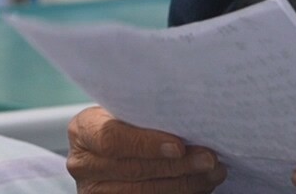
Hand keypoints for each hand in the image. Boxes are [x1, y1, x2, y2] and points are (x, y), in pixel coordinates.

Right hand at [66, 105, 227, 193]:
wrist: (112, 147)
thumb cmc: (124, 120)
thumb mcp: (125, 110)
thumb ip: (144, 112)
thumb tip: (189, 114)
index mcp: (83, 130)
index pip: (112, 138)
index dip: (147, 144)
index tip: (179, 146)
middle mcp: (83, 164)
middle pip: (134, 169)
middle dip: (177, 166)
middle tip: (209, 159)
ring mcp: (94, 191)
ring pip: (143, 192)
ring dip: (185, 184)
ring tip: (212, 172)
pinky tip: (200, 185)